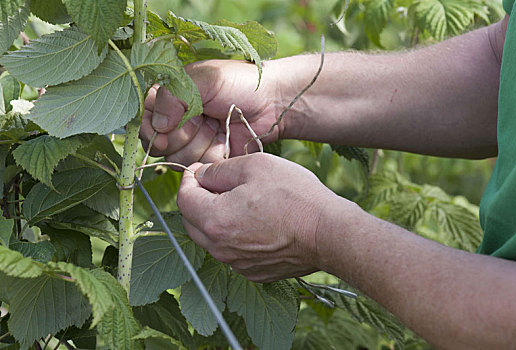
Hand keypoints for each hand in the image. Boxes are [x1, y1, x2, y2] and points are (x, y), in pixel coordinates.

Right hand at [140, 60, 282, 166]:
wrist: (272, 102)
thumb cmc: (240, 83)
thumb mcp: (205, 79)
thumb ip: (174, 96)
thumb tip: (158, 125)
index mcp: (170, 97)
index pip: (143, 117)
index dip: (151, 127)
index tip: (166, 128)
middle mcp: (176, 120)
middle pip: (157, 143)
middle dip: (180, 135)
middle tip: (202, 121)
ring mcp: (191, 141)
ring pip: (176, 158)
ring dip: (198, 145)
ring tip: (216, 128)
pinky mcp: (207, 158)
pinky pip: (198, 167)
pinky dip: (211, 156)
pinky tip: (224, 142)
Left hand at [177, 153, 337, 281]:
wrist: (328, 233)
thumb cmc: (294, 196)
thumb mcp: (255, 166)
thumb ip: (219, 170)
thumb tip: (200, 174)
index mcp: (214, 220)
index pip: (183, 198)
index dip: (189, 179)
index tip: (199, 170)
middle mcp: (220, 248)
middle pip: (192, 221)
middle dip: (198, 200)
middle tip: (217, 184)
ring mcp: (237, 264)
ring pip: (212, 238)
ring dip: (216, 219)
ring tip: (240, 202)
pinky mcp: (254, 272)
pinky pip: (232, 252)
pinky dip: (235, 236)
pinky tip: (256, 223)